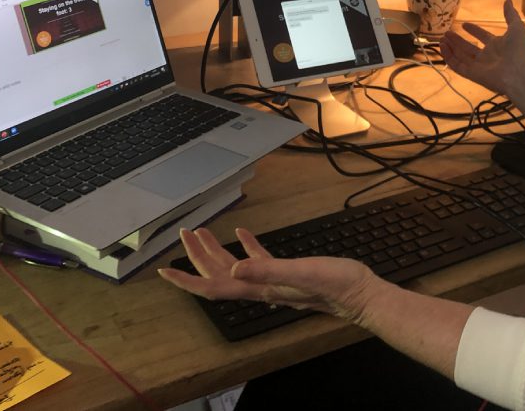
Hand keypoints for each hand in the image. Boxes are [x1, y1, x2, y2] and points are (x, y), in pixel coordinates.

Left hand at [158, 227, 376, 323]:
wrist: (361, 294)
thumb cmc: (336, 284)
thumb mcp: (301, 272)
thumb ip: (268, 270)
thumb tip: (234, 268)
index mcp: (260, 287)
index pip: (214, 286)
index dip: (187, 280)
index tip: (164, 271)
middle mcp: (261, 287)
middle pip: (219, 274)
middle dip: (197, 256)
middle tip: (185, 234)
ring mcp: (274, 281)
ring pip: (235, 266)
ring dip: (216, 250)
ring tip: (203, 232)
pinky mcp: (289, 272)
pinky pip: (258, 259)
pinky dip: (247, 246)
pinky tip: (243, 233)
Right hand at [439, 0, 524, 97]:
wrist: (518, 73)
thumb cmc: (518, 50)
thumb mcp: (516, 27)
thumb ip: (510, 14)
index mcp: (497, 45)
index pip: (483, 36)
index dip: (474, 30)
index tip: (464, 24)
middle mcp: (486, 56)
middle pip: (468, 47)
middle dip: (457, 40)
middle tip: (447, 32)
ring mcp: (478, 66)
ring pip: (461, 56)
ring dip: (451, 47)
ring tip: (441, 38)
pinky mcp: (472, 75)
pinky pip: (457, 65)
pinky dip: (449, 57)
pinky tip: (442, 46)